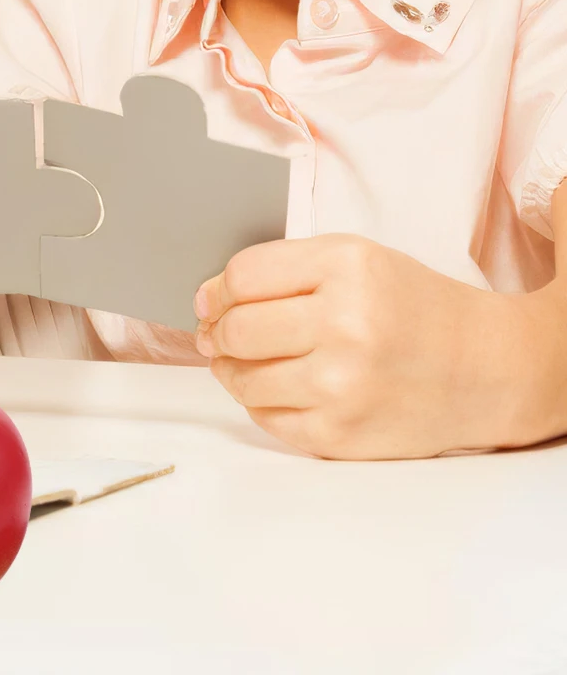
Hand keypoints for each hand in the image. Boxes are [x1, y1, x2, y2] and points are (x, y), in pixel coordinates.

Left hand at [194, 233, 565, 458]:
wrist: (485, 368)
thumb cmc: (411, 306)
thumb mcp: (353, 258)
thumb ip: (280, 268)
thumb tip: (207, 301)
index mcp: (346, 269)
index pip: (243, 277)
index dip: (216, 291)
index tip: (210, 300)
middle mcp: (346, 326)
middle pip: (237, 329)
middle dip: (217, 332)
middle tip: (218, 333)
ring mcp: (344, 386)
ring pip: (244, 378)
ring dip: (230, 369)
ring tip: (240, 360)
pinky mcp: (343, 434)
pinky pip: (268, 419)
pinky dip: (260, 403)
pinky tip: (275, 387)